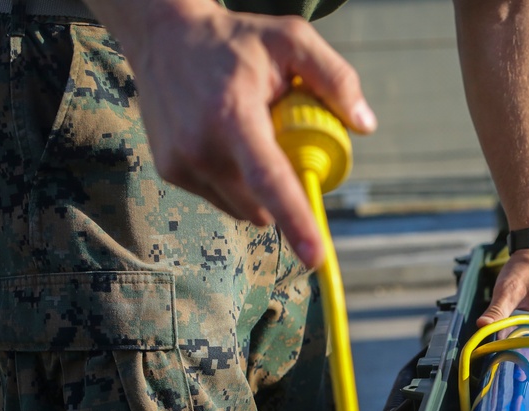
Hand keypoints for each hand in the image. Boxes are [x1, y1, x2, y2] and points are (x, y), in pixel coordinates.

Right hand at [88, 0, 376, 267]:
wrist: (163, 34)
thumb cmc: (236, 40)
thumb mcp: (292, 40)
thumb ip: (335, 78)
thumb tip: (365, 125)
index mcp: (233, 115)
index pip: (269, 180)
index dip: (295, 221)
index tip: (315, 258)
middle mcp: (201, 146)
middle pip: (264, 203)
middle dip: (286, 190)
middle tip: (281, 140)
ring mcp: (181, 163)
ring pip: (245, 207)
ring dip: (260, 188)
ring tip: (248, 134)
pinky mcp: (170, 171)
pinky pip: (223, 197)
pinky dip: (236, 181)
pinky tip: (225, 140)